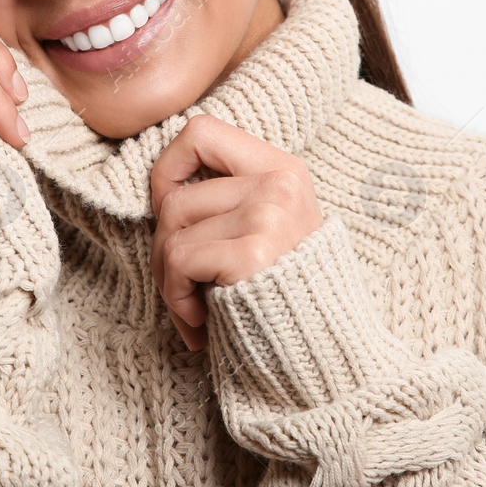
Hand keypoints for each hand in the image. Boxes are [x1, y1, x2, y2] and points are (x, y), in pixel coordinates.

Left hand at [149, 114, 323, 351]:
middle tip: (180, 285)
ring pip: (170, 231)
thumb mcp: (269, 227)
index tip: (171, 210)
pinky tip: (202, 321)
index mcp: (283, 169)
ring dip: (168, 280)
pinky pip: (178, 260)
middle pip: (175, 197)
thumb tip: (160, 189)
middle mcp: (279, 184)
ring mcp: (269, 215)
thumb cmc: (282, 295)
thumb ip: (229, 198)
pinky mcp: (254, 253)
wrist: (325, 355)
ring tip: (193, 306)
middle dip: (162, 247)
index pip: (201, 131)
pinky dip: (177, 298)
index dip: (168, 168)